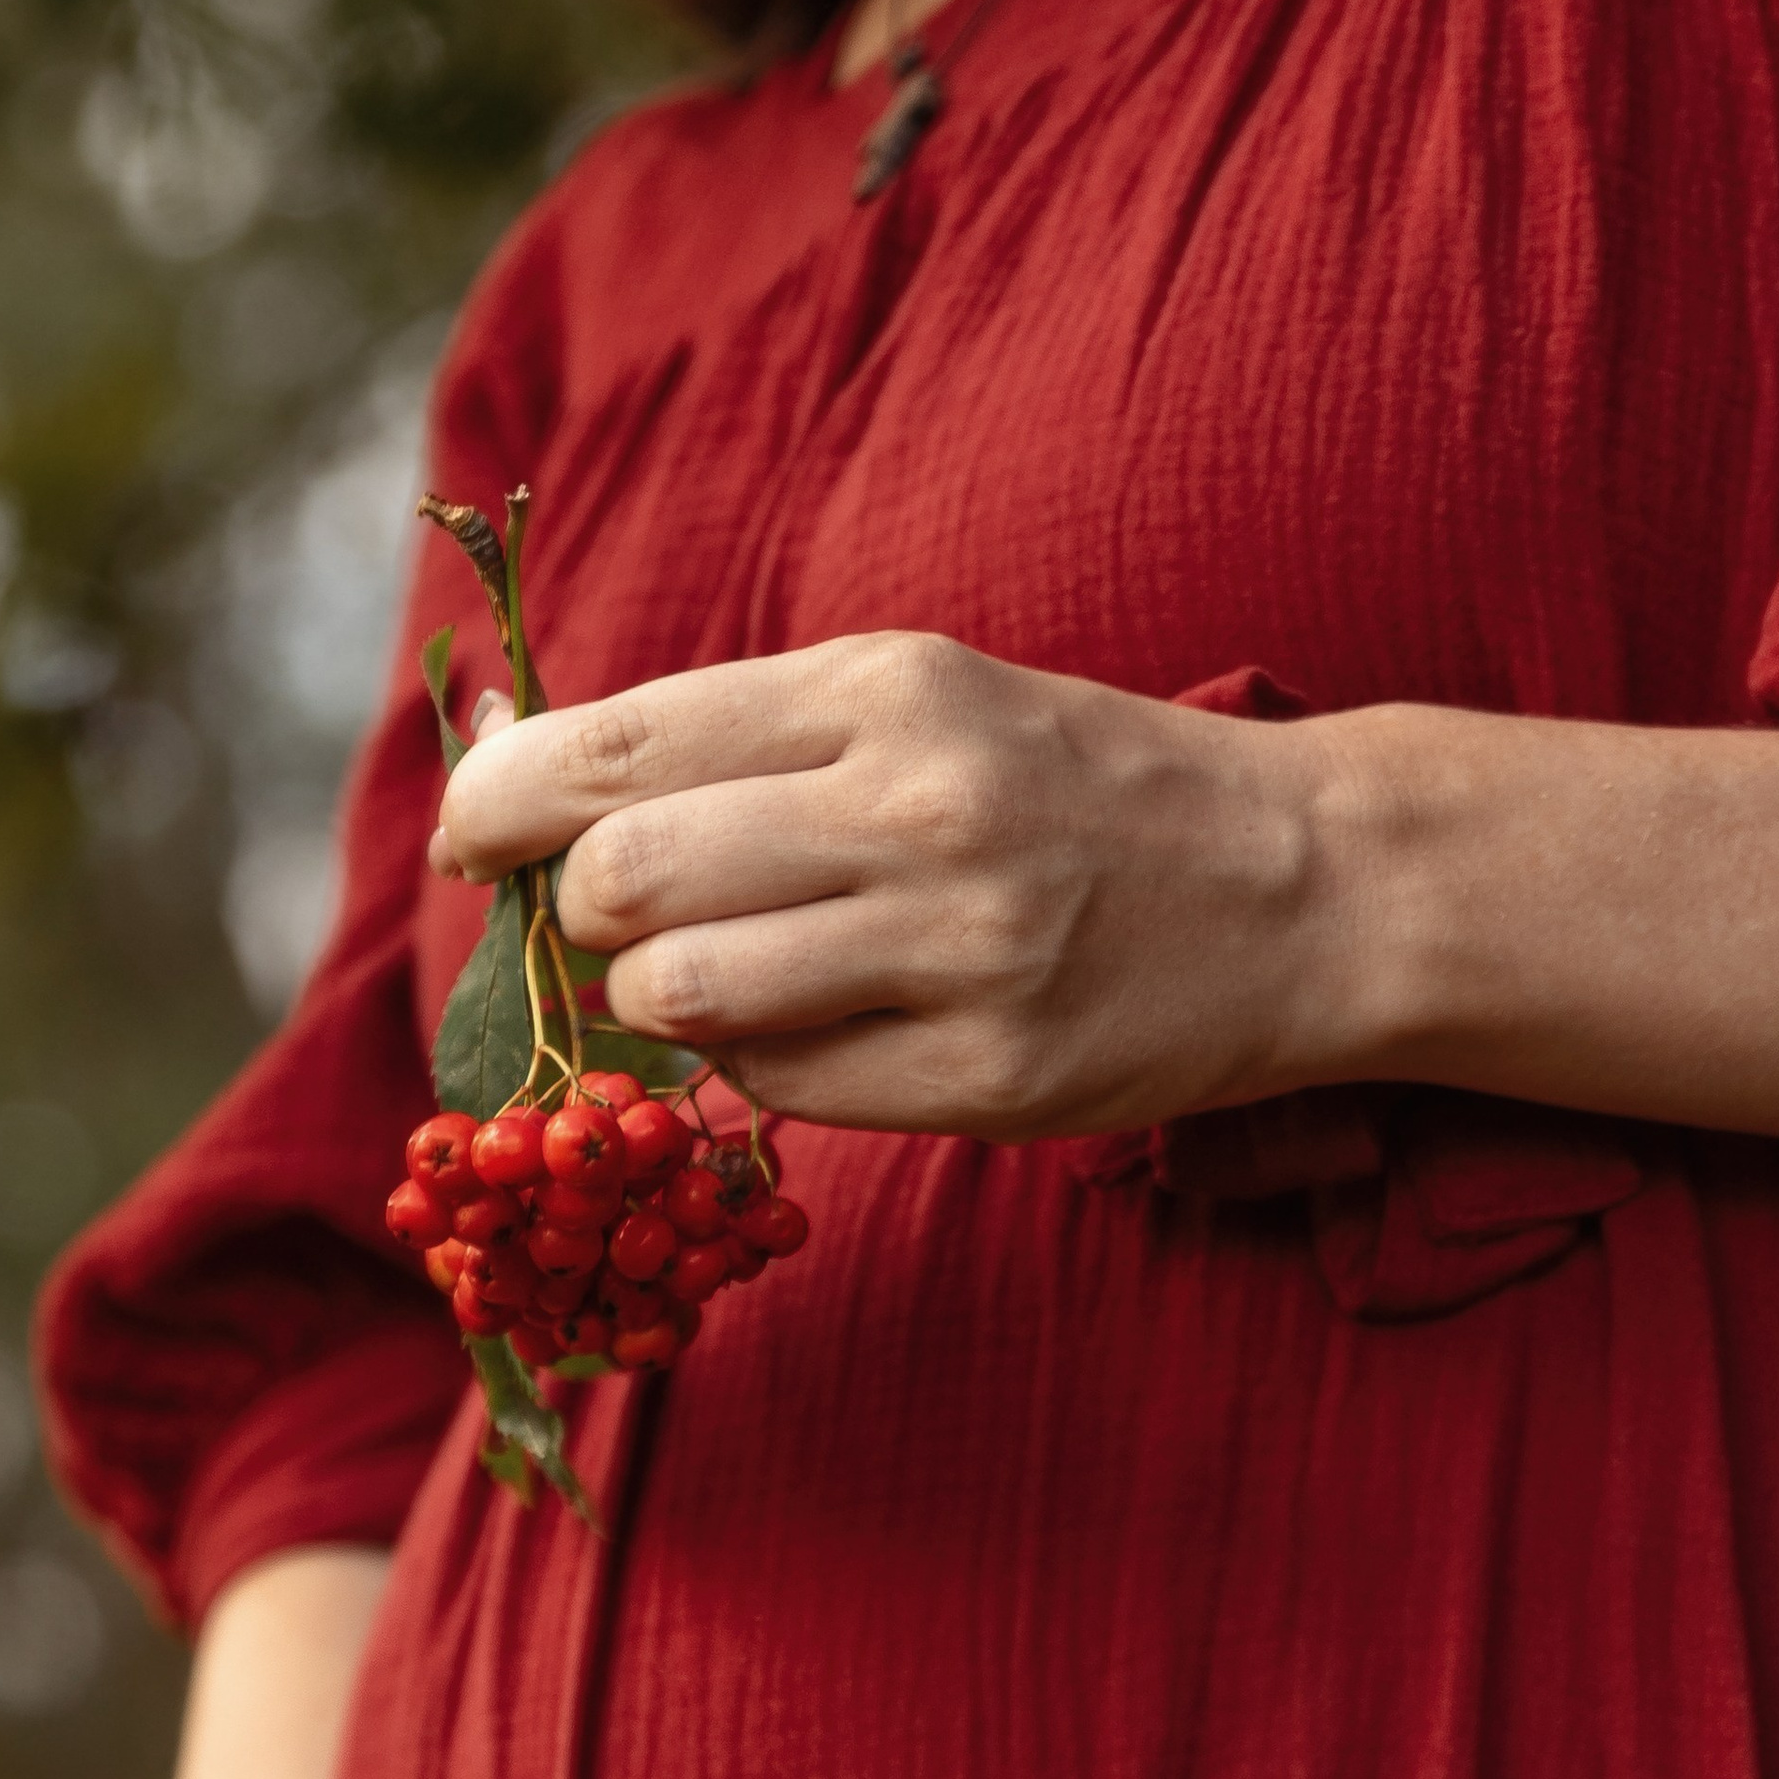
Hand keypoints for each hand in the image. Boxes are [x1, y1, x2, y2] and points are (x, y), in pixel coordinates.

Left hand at [429, 632, 1369, 1138]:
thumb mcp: (922, 701)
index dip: (498, 803)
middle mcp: (920, 810)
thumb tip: (517, 768)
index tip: (472, 839)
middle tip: (613, 928)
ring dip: (659, 1002)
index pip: (615, 747)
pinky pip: (781, 1089)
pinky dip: (759, 1068)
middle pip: (624, 881)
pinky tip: (823, 1031)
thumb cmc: (1079, 788)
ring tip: (720, 979)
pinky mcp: (994, 1076)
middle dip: (579, 919)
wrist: (1306, 886)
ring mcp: (962, 951)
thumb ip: (738, 734)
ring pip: (684, 996)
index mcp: (885, 689)